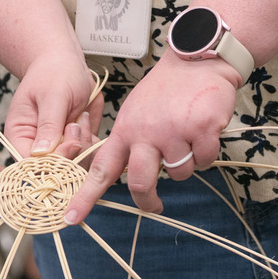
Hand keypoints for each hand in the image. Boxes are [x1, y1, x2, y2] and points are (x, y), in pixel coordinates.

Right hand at [3, 50, 100, 158]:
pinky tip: (85, 119)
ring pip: (74, 165)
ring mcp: (57, 147)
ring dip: (84, 144)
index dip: (54, 162)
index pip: (32, 165)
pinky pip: (87, 156)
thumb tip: (41, 154)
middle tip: (76, 125)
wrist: (65, 62)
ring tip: (81, 117)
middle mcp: (37, 147)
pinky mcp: (74, 145)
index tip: (72, 143)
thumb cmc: (53, 74)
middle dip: (72, 151)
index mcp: (20, 137)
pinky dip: (93, 141)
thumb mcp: (53, 96)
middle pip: (55, 170)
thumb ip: (49, 125)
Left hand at [64, 54, 238, 224]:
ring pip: (179, 174)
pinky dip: (206, 152)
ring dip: (185, 164)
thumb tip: (124, 174)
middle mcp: (146, 133)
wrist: (197, 59)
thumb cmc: (164, 90)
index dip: (85, 197)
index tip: (70, 219)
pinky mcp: (203, 129)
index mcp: (124, 131)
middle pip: (141, 183)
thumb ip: (127, 142)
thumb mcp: (133, 112)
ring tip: (186, 137)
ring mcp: (175, 132)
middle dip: (147, 201)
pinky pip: (205, 161)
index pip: (100, 169)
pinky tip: (203, 130)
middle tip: (153, 206)